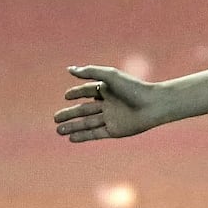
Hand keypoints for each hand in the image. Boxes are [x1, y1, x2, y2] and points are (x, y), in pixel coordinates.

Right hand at [55, 65, 172, 141]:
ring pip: (87, 123)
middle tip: (55, 118)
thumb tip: (70, 69)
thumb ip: (89, 72)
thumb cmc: (133, 88)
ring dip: (73, 127)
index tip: (66, 96)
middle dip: (69, 114)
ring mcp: (111, 118)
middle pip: (84, 110)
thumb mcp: (109, 76)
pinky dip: (83, 136)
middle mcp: (108, 104)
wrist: (152, 105)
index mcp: (108, 90)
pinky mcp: (114, 131)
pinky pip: (95, 134)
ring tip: (58, 130)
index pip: (88, 91)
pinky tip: (71, 138)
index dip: (76, 93)